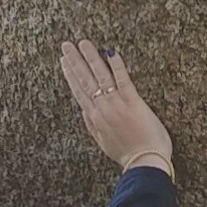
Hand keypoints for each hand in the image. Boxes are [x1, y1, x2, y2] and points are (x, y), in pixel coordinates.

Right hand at [59, 39, 173, 172]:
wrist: (143, 163)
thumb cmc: (128, 154)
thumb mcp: (104, 142)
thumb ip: (93, 126)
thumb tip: (84, 112)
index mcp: (95, 118)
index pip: (79, 91)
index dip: (70, 75)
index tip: (63, 62)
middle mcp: (102, 109)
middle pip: (84, 80)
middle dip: (74, 61)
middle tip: (66, 45)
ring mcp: (116, 104)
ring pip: (100, 76)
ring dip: (90, 57)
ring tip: (83, 43)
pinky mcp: (132, 102)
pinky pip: (122, 79)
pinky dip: (116, 65)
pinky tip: (110, 51)